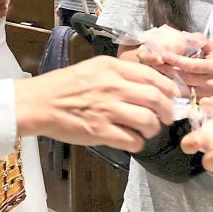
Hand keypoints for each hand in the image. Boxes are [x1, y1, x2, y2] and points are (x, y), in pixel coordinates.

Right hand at [14, 56, 177, 151]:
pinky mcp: (100, 131)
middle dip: (167, 112)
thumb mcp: (94, 68)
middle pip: (155, 99)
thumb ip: (120, 73)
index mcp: (112, 68)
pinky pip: (131, 140)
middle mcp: (113, 87)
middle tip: (166, 118)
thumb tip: (147, 85)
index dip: (169, 88)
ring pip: (148, 121)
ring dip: (153, 129)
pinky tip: (133, 141)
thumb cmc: (64, 86)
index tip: (174, 96)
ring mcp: (107, 110)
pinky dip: (138, 143)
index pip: (152, 76)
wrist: (38, 103)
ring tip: (148, 131)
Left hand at [159, 38, 212, 97]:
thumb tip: (183, 35)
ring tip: (155, 70)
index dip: (177, 61)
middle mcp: (209, 82)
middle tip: (154, 61)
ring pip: (182, 88)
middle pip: (184, 78)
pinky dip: (172, 87)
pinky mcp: (200, 100)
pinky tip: (163, 81)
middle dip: (167, 69)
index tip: (164, 55)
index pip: (193, 65)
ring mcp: (204, 93)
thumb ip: (200, 40)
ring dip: (167, 79)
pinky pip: (183, 95)